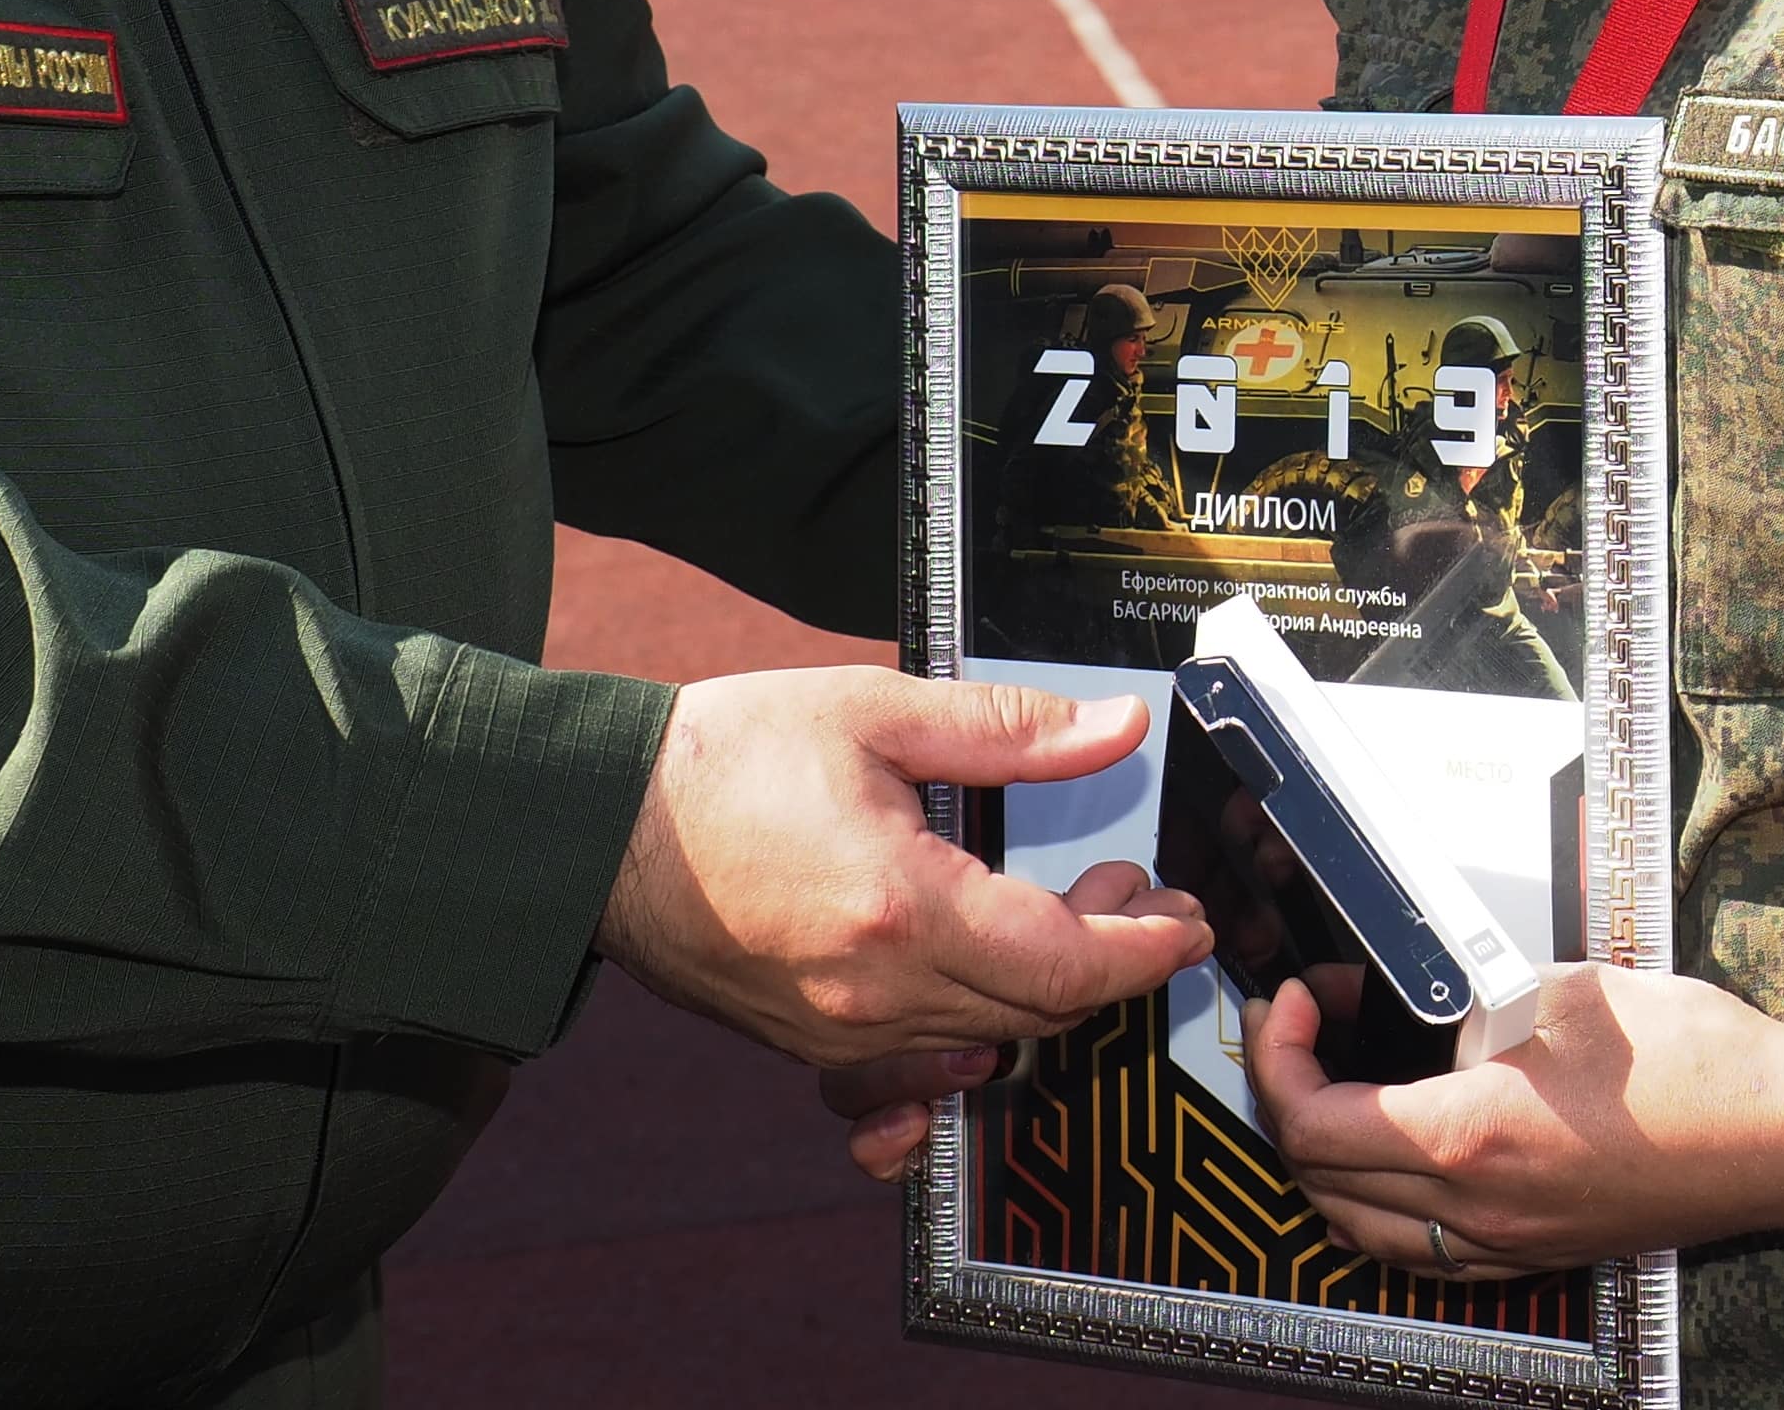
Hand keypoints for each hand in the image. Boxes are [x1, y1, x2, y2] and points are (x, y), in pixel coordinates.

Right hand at [596, 671, 1207, 1082]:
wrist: (596, 826)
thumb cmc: (723, 759)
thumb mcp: (876, 712)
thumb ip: (1007, 728)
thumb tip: (1114, 729)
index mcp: (904, 908)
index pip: (1066, 963)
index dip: (1143, 949)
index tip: (1187, 922)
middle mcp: (874, 993)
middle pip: (1037, 1012)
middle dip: (1106, 962)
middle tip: (1130, 891)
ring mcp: (833, 1033)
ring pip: (981, 1043)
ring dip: (1039, 992)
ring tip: (1060, 911)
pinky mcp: (800, 1044)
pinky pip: (907, 1072)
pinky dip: (962, 1044)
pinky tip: (982, 1005)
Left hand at [1248, 961, 1783, 1271]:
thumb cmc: (1696, 1063)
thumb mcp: (1568, 991)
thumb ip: (1477, 997)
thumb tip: (1427, 997)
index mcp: (1472, 1135)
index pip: (1313, 1123)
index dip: (1279, 1057)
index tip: (1294, 1003)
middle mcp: (1477, 1208)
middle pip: (1321, 1180)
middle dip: (1292, 1098)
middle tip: (1316, 1029)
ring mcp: (1507, 1244)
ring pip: (1361, 1229)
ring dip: (1329, 1161)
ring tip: (1349, 1085)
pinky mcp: (1539, 1253)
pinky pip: (1422, 1254)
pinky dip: (1384, 1207)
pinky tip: (1409, 1153)